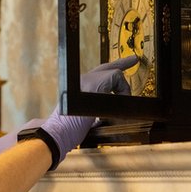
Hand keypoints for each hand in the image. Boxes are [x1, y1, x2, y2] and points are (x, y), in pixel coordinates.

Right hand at [0, 56, 137, 168]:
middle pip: (106, 68)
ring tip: (123, 103)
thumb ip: (92, 112)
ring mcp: (86, 80)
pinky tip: (118, 103)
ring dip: (122, 89)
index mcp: (77, 88)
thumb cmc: (67, 131)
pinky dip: (122, 91)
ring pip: (114, 74)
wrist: (57, 132)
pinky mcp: (94, 83)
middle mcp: (81, 80)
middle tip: (134, 59)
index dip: (111, 70)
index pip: (97, 75)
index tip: (122, 67)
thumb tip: (106, 114)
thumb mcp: (82, 119)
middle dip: (121, 63)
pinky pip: (117, 78)